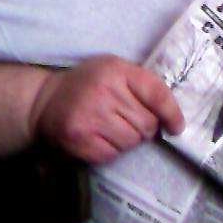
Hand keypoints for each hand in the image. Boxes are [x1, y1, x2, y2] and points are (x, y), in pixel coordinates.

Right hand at [29, 55, 183, 163]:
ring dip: (128, 138)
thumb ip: (140, 83)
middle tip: (128, 118)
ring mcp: (91, 116)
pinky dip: (112, 149)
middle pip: (147, 123)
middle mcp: (105, 91)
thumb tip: (170, 115)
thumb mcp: (114, 68)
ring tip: (111, 125)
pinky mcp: (80, 139)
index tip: (176, 126)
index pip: (157, 93)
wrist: (45, 99)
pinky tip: (100, 135)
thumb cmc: (88, 82)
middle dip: (145, 126)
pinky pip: (114, 154)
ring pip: (132, 141)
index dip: (172, 113)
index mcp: (117, 69)